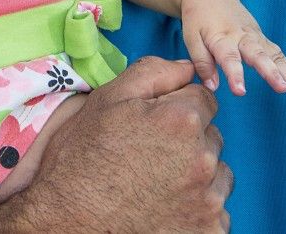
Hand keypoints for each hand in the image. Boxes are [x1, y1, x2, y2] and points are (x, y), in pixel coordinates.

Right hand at [0, 58, 231, 232]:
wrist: (68, 222)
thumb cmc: (82, 160)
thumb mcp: (106, 101)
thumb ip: (153, 73)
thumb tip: (187, 67)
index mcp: (182, 120)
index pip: (203, 99)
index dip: (175, 109)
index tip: (153, 126)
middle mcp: (204, 160)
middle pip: (211, 137)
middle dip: (188, 142)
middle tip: (148, 157)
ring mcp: (210, 201)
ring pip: (217, 175)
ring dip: (196, 176)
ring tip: (155, 185)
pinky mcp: (210, 231)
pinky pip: (216, 212)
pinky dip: (195, 209)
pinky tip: (164, 209)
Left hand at [181, 0, 285, 98]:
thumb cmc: (198, 18)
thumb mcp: (192, 38)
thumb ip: (202, 62)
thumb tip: (212, 87)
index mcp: (221, 36)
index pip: (229, 57)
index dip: (235, 75)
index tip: (240, 92)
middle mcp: (241, 35)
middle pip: (258, 54)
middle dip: (271, 72)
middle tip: (282, 88)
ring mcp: (255, 35)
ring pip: (274, 54)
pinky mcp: (262, 38)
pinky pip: (278, 54)